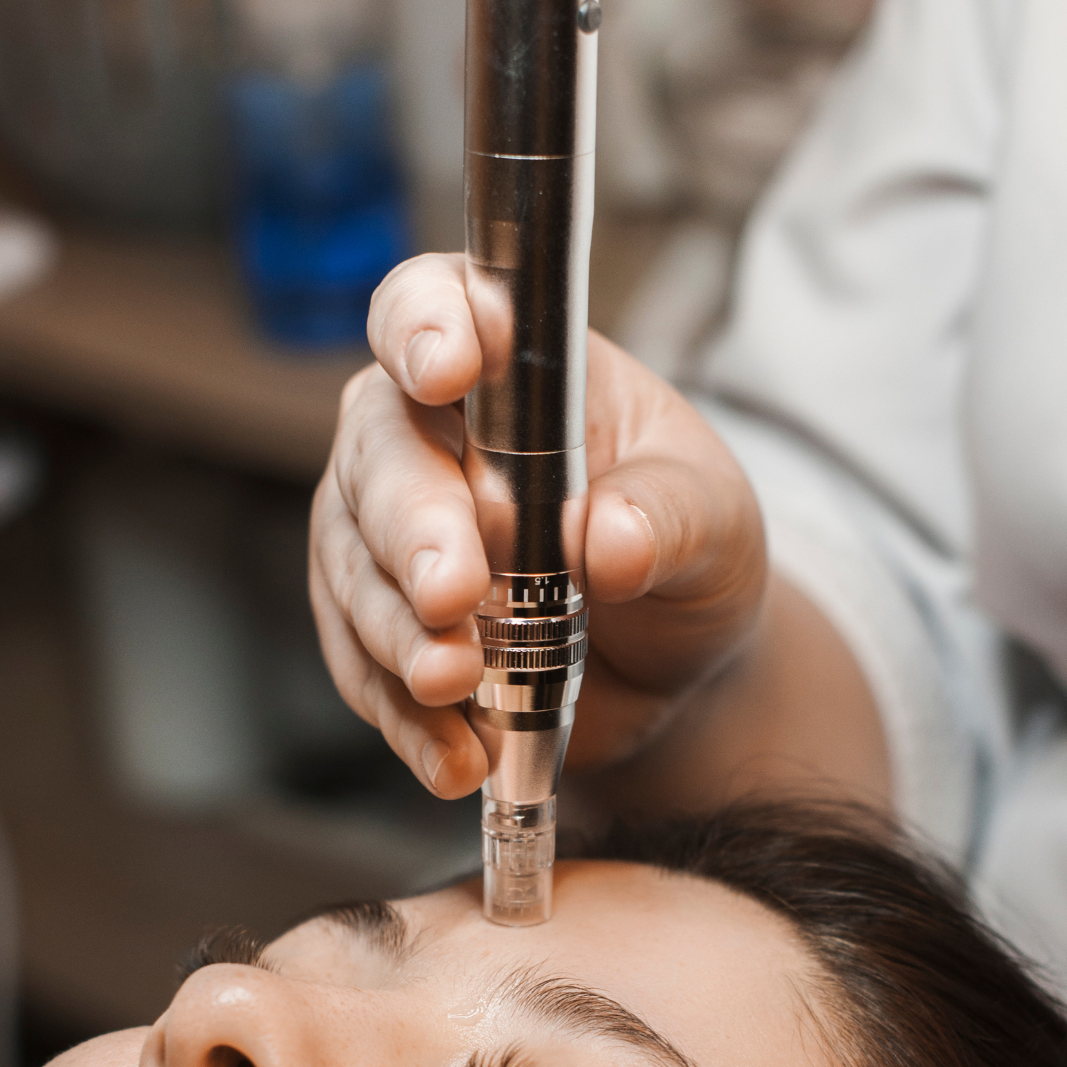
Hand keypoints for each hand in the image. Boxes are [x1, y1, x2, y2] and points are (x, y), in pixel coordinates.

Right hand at [308, 253, 768, 798]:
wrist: (671, 663)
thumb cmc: (683, 546)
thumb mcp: (714, 521)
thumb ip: (668, 517)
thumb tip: (610, 540)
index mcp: (505, 364)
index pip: (432, 308)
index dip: (425, 329)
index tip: (448, 370)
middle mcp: (422, 437)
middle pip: (378, 458)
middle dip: (413, 531)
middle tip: (454, 595)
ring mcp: (383, 536)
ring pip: (353, 571)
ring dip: (400, 638)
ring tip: (458, 687)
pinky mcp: (376, 628)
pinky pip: (364, 672)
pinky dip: (407, 720)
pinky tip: (457, 759)